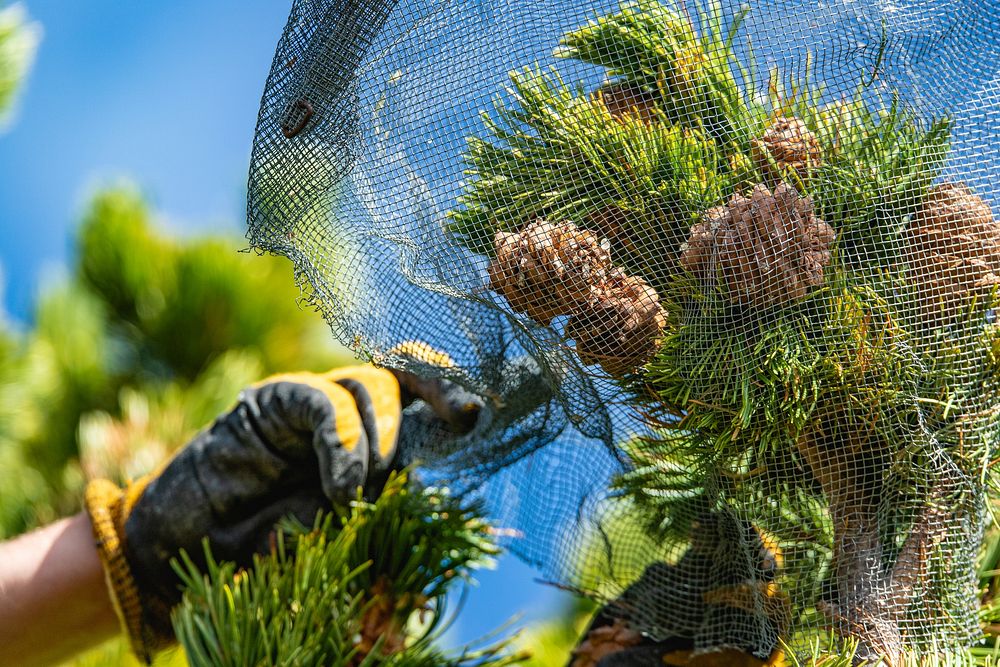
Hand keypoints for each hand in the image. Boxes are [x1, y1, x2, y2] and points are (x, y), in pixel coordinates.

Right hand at [84, 362, 480, 662]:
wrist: (182, 549)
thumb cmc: (263, 546)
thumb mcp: (336, 530)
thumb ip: (374, 503)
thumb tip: (423, 487)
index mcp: (368, 440)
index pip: (420, 402)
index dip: (452, 399)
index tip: (480, 417)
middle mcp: (345, 413)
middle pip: (407, 374)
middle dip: (443, 387)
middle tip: (466, 415)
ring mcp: (307, 403)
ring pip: (371, 382)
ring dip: (381, 435)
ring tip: (360, 490)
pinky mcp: (271, 402)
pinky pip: (322, 400)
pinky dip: (341, 439)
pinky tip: (338, 485)